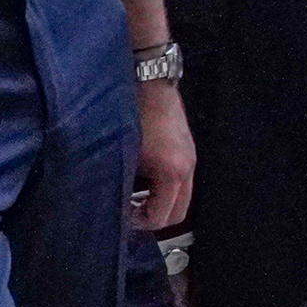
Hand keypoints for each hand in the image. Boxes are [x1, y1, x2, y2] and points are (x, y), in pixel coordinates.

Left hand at [131, 83, 195, 234]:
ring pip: (181, 198)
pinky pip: (180, 181)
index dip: (140, 224)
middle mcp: (188, 168)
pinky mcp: (187, 150)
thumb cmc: (134, 114)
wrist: (151, 82)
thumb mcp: (123, 154)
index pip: (162, 217)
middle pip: (178, 213)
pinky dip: (163, 188)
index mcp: (173, 172)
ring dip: (159, 203)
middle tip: (131, 215)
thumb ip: (123, 185)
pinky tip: (143, 179)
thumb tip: (116, 205)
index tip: (123, 219)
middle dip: (154, 218)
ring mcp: (190, 158)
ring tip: (134, 198)